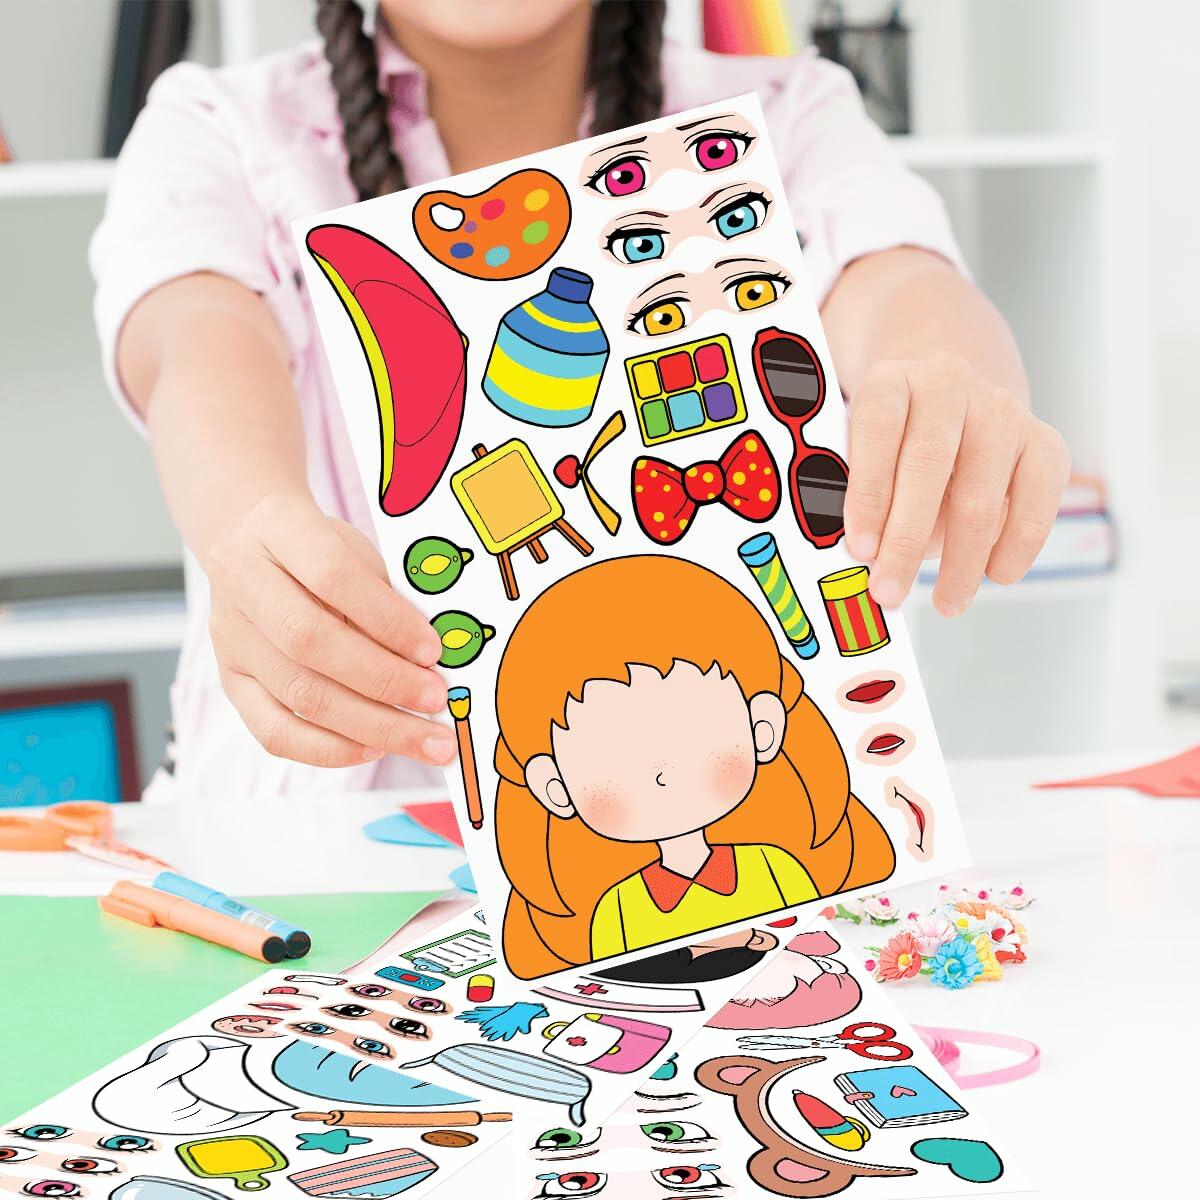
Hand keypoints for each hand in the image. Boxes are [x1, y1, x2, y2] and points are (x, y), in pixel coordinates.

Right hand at [206, 492, 453, 767]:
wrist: (252, 542)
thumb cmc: (321, 550)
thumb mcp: (357, 549)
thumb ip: (388, 595)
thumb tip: (435, 658)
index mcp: (279, 528)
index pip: (332, 575)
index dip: (387, 618)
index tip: (433, 650)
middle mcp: (242, 582)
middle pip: (311, 642)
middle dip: (385, 680)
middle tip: (437, 700)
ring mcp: (231, 637)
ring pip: (298, 693)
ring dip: (371, 724)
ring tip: (424, 739)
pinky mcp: (231, 680)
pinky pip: (273, 731)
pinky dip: (329, 748)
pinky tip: (374, 748)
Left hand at [843, 353, 1069, 614]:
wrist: (953, 404)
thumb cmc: (896, 448)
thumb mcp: (866, 457)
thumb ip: (863, 495)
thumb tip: (869, 559)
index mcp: (891, 381)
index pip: (877, 427)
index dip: (868, 492)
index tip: (860, 550)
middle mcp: (947, 384)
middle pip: (930, 462)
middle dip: (907, 539)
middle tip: (889, 592)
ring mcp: (1000, 409)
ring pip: (981, 492)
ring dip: (962, 559)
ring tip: (946, 602)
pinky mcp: (1044, 439)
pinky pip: (1038, 497)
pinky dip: (1019, 544)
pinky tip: (996, 575)